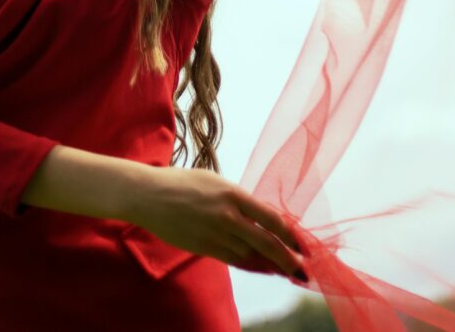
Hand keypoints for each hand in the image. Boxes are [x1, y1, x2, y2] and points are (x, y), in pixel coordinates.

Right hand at [137, 167, 310, 282]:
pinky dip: (253, 266)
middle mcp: (228, 215)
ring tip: (289, 273)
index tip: (305, 245)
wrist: (149, 195)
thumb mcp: (214, 182)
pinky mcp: (205, 247)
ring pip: (252, 256)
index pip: (271, 218)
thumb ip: (238, 200)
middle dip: (288, 259)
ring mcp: (216, 233)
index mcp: (233, 193)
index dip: (291, 234)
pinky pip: (235, 260)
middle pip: (266, 243)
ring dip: (272, 266)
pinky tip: (265, 270)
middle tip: (304, 270)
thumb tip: (261, 216)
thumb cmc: (182, 183)